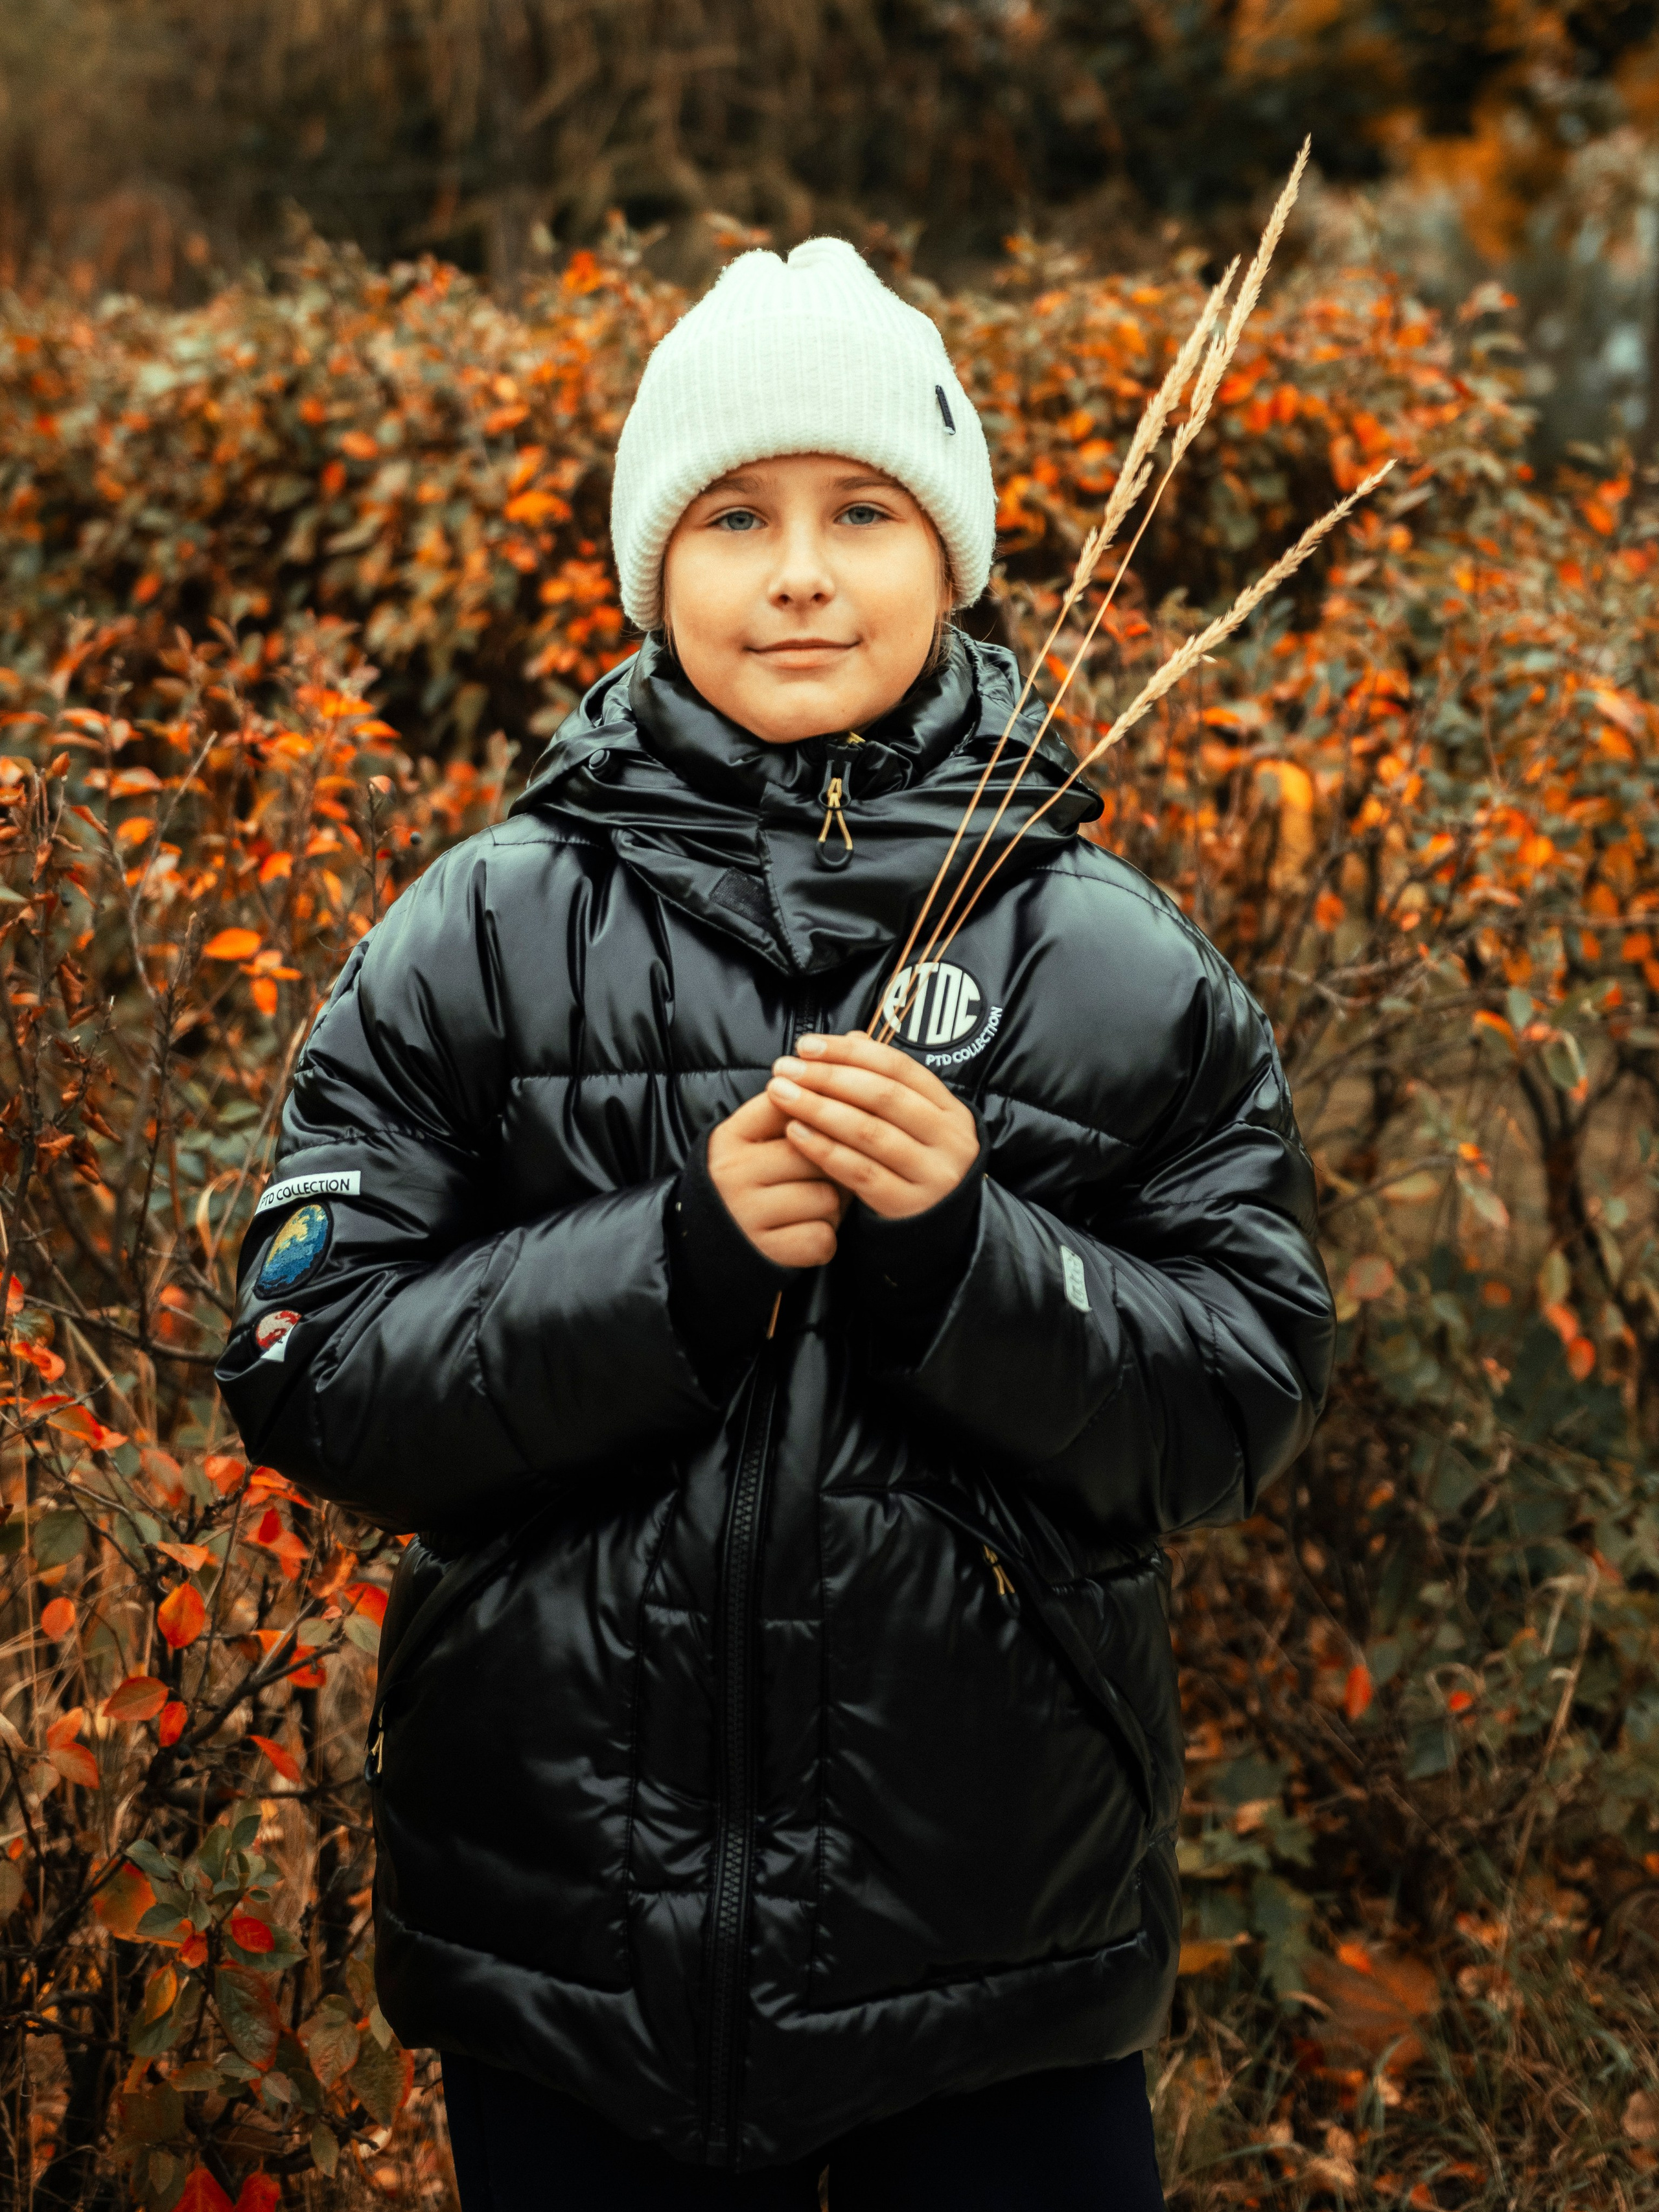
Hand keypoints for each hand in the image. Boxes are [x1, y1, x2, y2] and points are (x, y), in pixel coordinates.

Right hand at [707, 1089, 848, 1267]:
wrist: (709, 1247)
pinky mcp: (764, 1251)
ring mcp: (746, 1213)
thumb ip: (785, 1115)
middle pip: (818, 1153)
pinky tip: (805, 1234)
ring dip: (832, 1207)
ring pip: (826, 1197)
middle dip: (834, 1167)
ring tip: (813, 1208)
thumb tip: (840, 1089)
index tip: (827, 1130)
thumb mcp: (749, 1143)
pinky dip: (823, 1239)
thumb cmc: (747, 1185)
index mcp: (731, 1136)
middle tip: (828, 1177)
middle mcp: (733, 1171)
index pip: (792, 1108)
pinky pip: (821, 1238)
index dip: (822, 1119)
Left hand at [766, 1031, 979, 1220]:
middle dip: (828, 1077)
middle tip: (784, 1069)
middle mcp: (949, 1140)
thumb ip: (885, 1082)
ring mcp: (933, 1175)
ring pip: (870, 1132)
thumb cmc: (914, 1167)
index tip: (806, 1046)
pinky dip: (825, 1150)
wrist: (937, 1235)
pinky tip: (794, 1134)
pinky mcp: (909, 1206)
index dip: (850, 1052)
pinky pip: (861, 1173)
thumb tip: (852, 1036)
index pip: (898, 1067)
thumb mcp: (911, 1123)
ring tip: (781, 1095)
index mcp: (950, 1110)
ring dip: (819, 1109)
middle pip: (883, 1096)